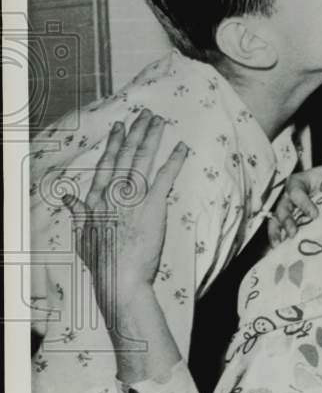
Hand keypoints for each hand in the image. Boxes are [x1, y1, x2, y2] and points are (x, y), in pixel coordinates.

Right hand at [64, 110, 188, 308]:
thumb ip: (78, 213)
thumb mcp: (83, 235)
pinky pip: (166, 176)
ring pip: (143, 159)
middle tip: (146, 114)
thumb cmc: (102, 261)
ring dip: (152, 137)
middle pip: (126, 155)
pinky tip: (182, 147)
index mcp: (97, 199)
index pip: (107, 163)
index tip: (120, 126)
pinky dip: (175, 160)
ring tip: (159, 121)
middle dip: (136, 132)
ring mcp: (133, 197)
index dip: (115, 143)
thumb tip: (68, 198)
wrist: (120, 278)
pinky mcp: (153, 205)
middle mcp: (113, 193)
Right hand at [267, 162, 321, 244]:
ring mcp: (287, 209)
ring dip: (277, 233)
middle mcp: (288, 196)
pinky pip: (280, 229)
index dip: (304, 204)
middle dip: (286, 221)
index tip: (314, 215)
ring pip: (276, 220)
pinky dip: (280, 239)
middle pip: (283, 208)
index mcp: (297, 182)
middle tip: (293, 233)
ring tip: (278, 246)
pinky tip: (281, 249)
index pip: (296, 193)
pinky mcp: (290, 220)